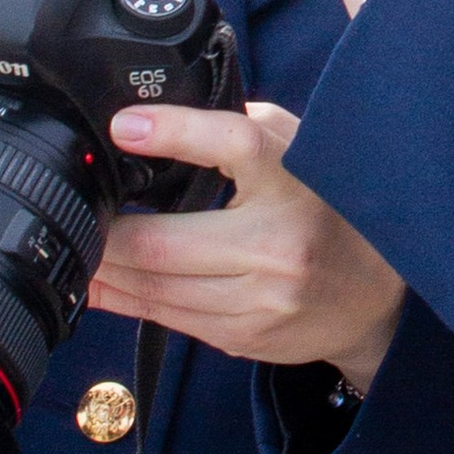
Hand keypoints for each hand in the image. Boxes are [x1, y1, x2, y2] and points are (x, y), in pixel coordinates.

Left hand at [96, 100, 405, 386]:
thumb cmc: (328, 210)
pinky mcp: (247, 336)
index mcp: (294, 184)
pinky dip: (129, 301)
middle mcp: (279, 245)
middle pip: (164, 244)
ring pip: (158, 290)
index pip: (234, 145)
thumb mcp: (300, 151)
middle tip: (76, 215)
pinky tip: (104, 286)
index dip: (174, 132)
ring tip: (76, 252)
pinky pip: (171, 320)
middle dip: (107, 235)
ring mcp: (262, 301)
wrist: (377, 298)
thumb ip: (241, 128)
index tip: (123, 128)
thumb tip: (159, 118)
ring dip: (107, 273)